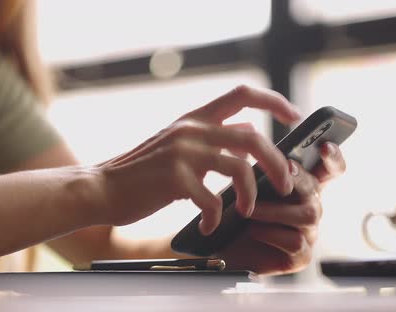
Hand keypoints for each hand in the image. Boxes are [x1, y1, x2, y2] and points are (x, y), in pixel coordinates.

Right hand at [90, 85, 301, 233]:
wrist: (101, 188)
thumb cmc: (141, 173)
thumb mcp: (177, 145)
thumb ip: (209, 140)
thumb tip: (245, 138)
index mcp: (194, 119)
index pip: (242, 93)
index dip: (273, 101)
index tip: (294, 116)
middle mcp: (191, 130)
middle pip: (253, 136)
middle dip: (277, 161)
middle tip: (284, 182)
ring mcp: (183, 152)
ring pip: (240, 167)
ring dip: (251, 193)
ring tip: (245, 210)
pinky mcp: (174, 178)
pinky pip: (212, 199)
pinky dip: (215, 217)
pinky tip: (208, 225)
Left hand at [217, 142, 345, 274]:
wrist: (223, 249)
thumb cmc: (237, 213)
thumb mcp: (246, 186)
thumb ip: (261, 168)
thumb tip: (263, 151)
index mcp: (303, 187)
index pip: (330, 169)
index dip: (333, 158)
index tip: (325, 146)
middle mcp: (311, 207)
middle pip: (315, 188)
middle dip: (300, 177)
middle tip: (285, 169)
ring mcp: (309, 232)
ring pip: (307, 215)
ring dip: (276, 210)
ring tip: (249, 209)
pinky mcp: (301, 256)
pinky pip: (296, 241)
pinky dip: (271, 233)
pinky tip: (253, 230)